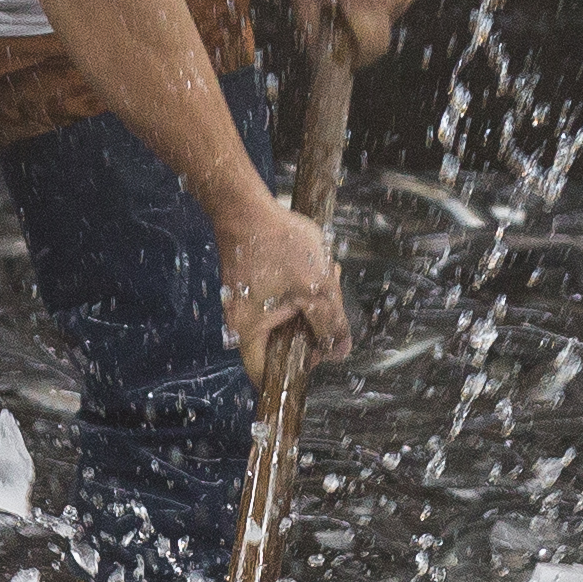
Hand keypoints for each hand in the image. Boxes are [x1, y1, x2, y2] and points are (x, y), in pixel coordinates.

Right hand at [215, 186, 356, 369]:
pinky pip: (282, 298)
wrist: (247, 207)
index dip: (293, 373)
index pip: (265, 374)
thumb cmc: (278, 247)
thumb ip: (331, 325)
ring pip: (287, 318)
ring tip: (327, 277)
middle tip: (329, 306)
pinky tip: (317, 267)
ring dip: (311, 304)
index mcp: (249, 332)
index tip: (316, 357)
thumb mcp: (317, 290)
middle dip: (311, 329)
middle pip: (282, 344)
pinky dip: (301, 289)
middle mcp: (242, 322)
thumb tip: (340, 352)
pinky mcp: (253, 284)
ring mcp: (246, 302)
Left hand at [292, 0, 418, 72]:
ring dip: (367, 14)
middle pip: (379, 37)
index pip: (371, 49)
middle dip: (358, 36)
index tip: (341, 56)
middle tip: (337, 19)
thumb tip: (315, 49)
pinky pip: (393, 1)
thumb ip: (307, 18)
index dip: (355, 59)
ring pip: (386, 19)